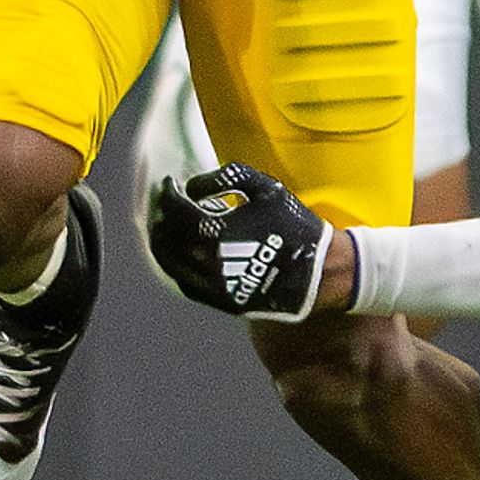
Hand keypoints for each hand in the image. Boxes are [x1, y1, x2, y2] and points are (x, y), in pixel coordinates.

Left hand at [144, 163, 333, 321]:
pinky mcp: (220, 301)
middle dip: (159, 216)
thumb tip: (193, 187)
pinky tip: (182, 251)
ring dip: (163, 242)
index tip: (170, 183)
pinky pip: (185, 282)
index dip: (167, 193)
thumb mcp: (267, 188)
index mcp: (217, 233)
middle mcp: (207, 263)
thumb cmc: (294, 225)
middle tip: (163, 203)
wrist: (320, 272)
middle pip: (165, 238)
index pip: (175, 210)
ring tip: (168, 226)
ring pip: (169, 264)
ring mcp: (212, 287)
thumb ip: (228, 177)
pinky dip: (176, 264)